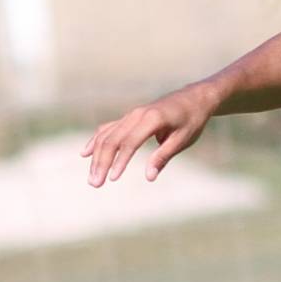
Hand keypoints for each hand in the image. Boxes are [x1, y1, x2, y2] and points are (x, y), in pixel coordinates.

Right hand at [83, 89, 213, 185]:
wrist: (194, 98)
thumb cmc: (192, 120)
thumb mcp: (183, 139)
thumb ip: (164, 156)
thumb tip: (149, 177)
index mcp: (152, 119)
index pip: (130, 142)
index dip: (120, 161)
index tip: (113, 178)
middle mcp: (137, 114)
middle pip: (112, 139)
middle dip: (101, 162)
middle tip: (95, 184)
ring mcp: (131, 115)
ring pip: (107, 135)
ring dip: (97, 156)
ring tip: (93, 178)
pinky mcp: (130, 117)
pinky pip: (109, 129)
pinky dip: (96, 141)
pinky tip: (86, 153)